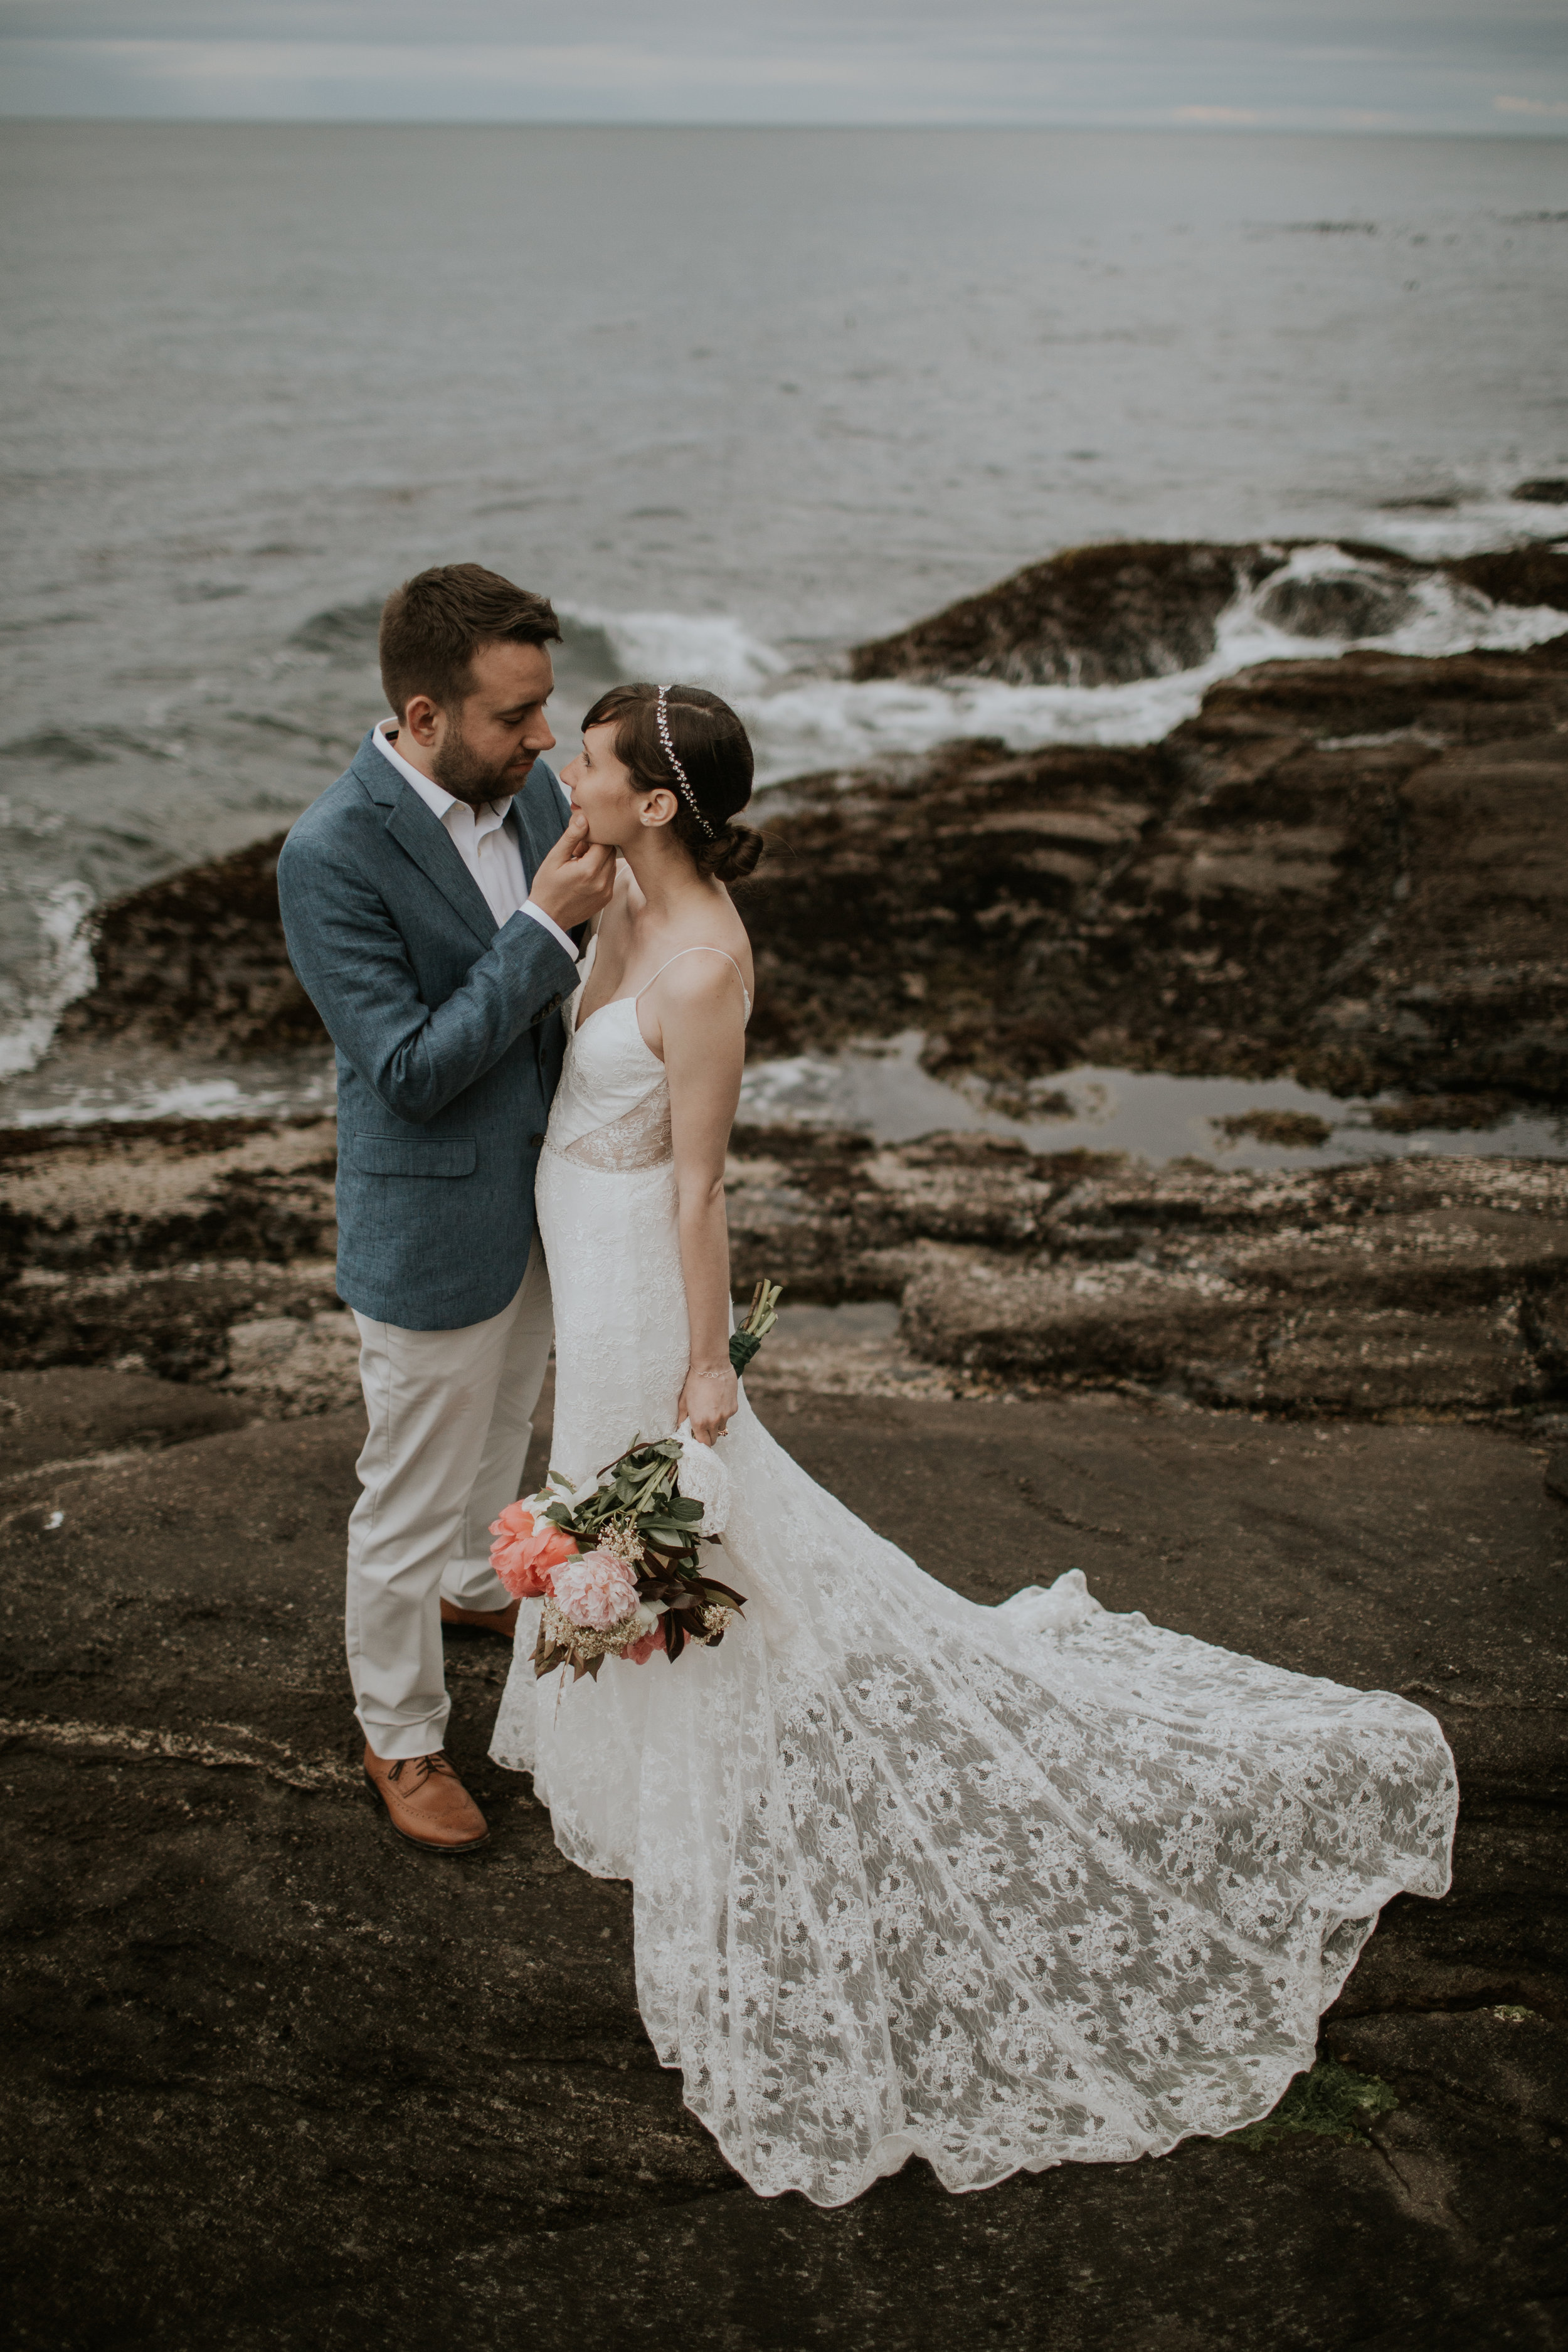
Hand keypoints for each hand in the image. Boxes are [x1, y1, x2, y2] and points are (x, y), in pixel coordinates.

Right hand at [528, 810, 615, 929]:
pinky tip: (585, 877)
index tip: (578, 845)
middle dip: (597, 847)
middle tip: (578, 853)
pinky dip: (601, 872)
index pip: (604, 841)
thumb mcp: (554, 859)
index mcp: (589, 870)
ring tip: (580, 865)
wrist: (548, 917)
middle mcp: (602, 881)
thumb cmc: (547, 886)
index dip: (591, 838)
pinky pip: (610, 876)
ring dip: (600, 859)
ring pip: (612, 863)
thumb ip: (571, 837)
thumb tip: (583, 818)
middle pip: (611, 851)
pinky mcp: (607, 898)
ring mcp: (606, 891)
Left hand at [678, 1362, 738, 1446]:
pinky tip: (718, 1401)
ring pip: (721, 1428)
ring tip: (711, 1410)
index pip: (703, 1443)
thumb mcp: (683, 1401)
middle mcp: (714, 1422)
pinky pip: (728, 1416)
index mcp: (699, 1422)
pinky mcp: (734, 1408)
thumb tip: (680, 1428)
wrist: (711, 1366)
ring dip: (716, 1424)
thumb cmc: (694, 1382)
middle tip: (704, 1427)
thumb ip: (682, 1418)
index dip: (700, 1442)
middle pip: (714, 1439)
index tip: (698, 1438)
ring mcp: (726, 1415)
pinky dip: (724, 1413)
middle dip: (709, 1436)